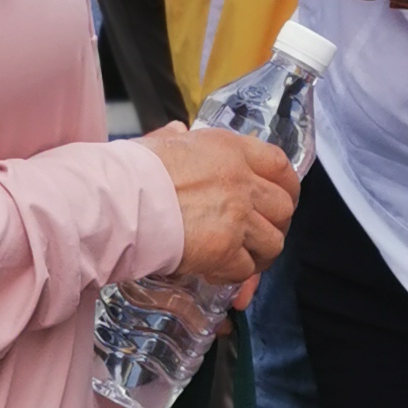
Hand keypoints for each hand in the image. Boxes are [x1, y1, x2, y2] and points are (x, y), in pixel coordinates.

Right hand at [145, 124, 297, 293]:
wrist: (120, 202)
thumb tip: (177, 132)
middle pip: (283, 208)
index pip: (280, 165)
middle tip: (261, 236)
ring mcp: (237, 216)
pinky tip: (216, 272)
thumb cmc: (132, 172)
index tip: (284, 199)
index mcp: (230, 150)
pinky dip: (235, 275)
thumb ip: (176, 139)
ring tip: (242, 260)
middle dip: (277, 225)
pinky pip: (246, 269)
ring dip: (260, 255)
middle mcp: (241, 181)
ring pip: (273, 242)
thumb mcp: (160, 142)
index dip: (287, 186)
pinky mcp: (226, 249)